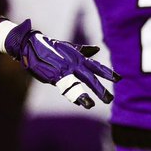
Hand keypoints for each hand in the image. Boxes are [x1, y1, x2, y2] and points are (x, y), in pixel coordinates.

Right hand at [5, 20, 120, 108]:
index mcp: (78, 58)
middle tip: (110, 99)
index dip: (108, 73)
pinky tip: (76, 102)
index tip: (119, 79)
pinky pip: (63, 87)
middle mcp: (73, 65)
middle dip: (100, 89)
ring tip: (91, 105)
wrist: (31, 45)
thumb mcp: (70, 48)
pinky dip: (70, 95)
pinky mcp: (52, 76)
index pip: (96, 67)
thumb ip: (83, 51)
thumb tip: (96, 49)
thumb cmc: (52, 47)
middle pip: (90, 78)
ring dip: (83, 96)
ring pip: (76, 85)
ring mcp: (63, 71)